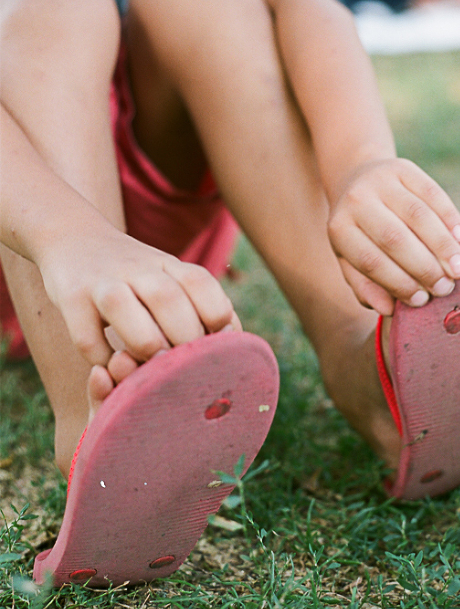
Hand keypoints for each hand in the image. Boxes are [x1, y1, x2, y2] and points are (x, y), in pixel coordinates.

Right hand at [37, 230, 238, 368]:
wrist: (75, 238)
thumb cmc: (139, 274)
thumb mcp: (174, 278)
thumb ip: (204, 304)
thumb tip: (239, 343)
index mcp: (171, 265)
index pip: (202, 285)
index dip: (217, 318)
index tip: (221, 348)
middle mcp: (139, 269)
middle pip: (168, 299)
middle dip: (184, 339)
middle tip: (188, 369)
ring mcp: (102, 281)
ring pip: (122, 308)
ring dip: (144, 344)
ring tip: (153, 370)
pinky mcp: (69, 298)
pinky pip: (85, 335)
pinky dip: (102, 358)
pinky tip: (113, 366)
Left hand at [326, 158, 459, 314]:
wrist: (357, 181)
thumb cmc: (360, 232)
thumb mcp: (351, 259)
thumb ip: (366, 286)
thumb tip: (388, 309)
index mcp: (339, 229)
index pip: (371, 262)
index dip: (399, 283)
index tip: (423, 301)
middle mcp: (356, 201)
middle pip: (395, 238)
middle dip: (424, 267)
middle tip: (446, 288)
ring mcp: (380, 180)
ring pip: (418, 216)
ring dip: (444, 246)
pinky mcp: (404, 167)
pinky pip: (433, 193)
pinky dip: (451, 218)